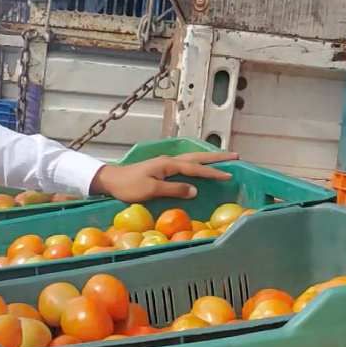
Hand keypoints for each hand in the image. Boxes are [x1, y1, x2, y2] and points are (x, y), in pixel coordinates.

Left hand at [89, 151, 237, 201]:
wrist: (110, 181)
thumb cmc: (128, 187)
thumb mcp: (151, 190)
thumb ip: (173, 189)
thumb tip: (195, 189)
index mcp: (168, 165)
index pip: (196, 168)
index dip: (213, 172)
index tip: (229, 174)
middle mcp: (169, 161)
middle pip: (197, 157)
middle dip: (216, 157)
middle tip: (235, 156)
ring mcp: (165, 164)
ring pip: (192, 159)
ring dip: (208, 158)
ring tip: (223, 159)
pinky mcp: (161, 169)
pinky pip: (185, 165)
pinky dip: (197, 164)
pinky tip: (199, 167)